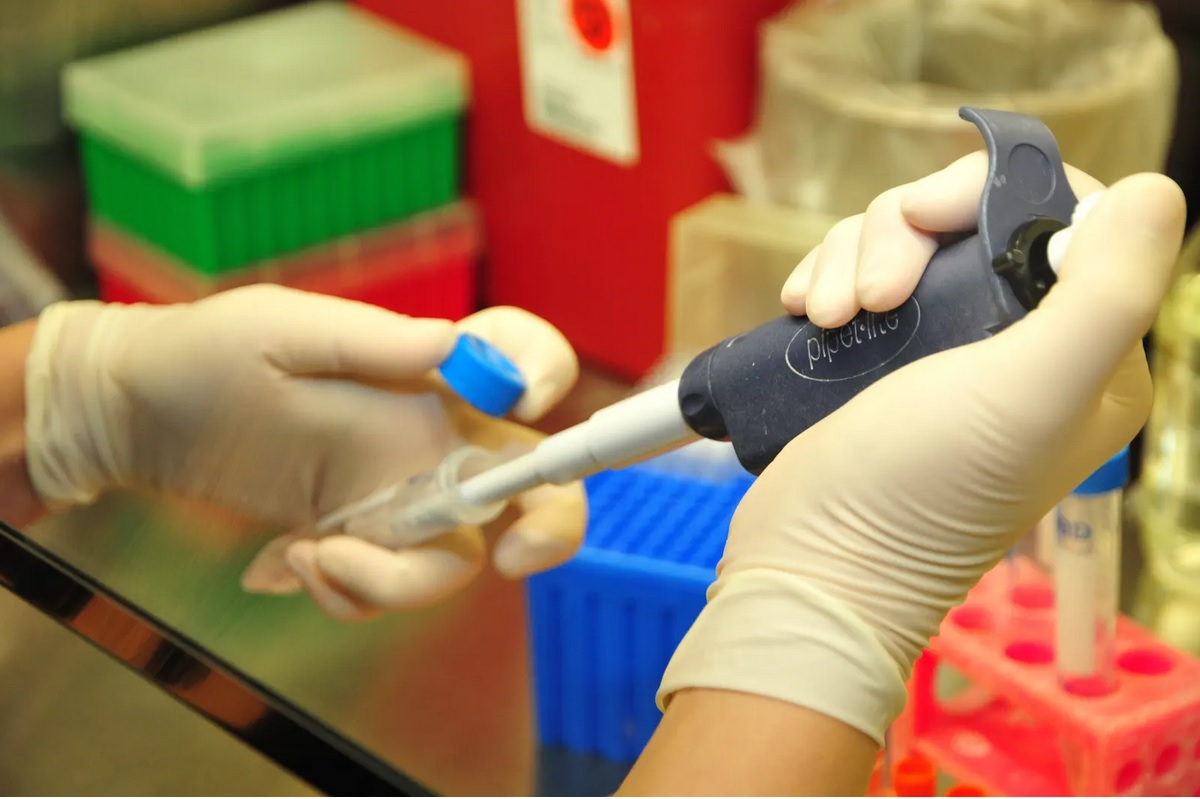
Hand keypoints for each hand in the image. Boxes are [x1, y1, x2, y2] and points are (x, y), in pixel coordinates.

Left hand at [25, 285, 585, 617]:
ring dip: (395, 580)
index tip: (519, 400)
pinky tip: (282, 563)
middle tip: (515, 559)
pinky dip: (346, 592)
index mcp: (425, 371)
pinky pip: (388, 585)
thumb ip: (370, 340)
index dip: (545, 372)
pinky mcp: (358, 540)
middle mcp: (429, 435)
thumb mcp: (279, 330)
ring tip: (308, 557)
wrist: (137, 418)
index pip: (520, 359)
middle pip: (528, 483)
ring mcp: (397, 495)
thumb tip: (458, 348)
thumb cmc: (206, 353)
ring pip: (455, 557)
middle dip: (548, 526)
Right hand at [658, 153, 1185, 743]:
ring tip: (826, 318)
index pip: (1062, 216)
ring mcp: (945, 353)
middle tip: (870, 298)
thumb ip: (1109, 293)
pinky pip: (858, 272)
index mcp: (1089, 354)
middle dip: (903, 234)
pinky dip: (827, 276)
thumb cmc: (922, 488)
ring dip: (852, 258)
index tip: (927, 223)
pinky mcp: (879, 360)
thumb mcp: (1029, 391)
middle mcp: (1024, 347)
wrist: (811, 564)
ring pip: (904, 240)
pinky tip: (805, 312)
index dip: (992, 198)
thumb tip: (1154, 190)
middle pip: (971, 219)